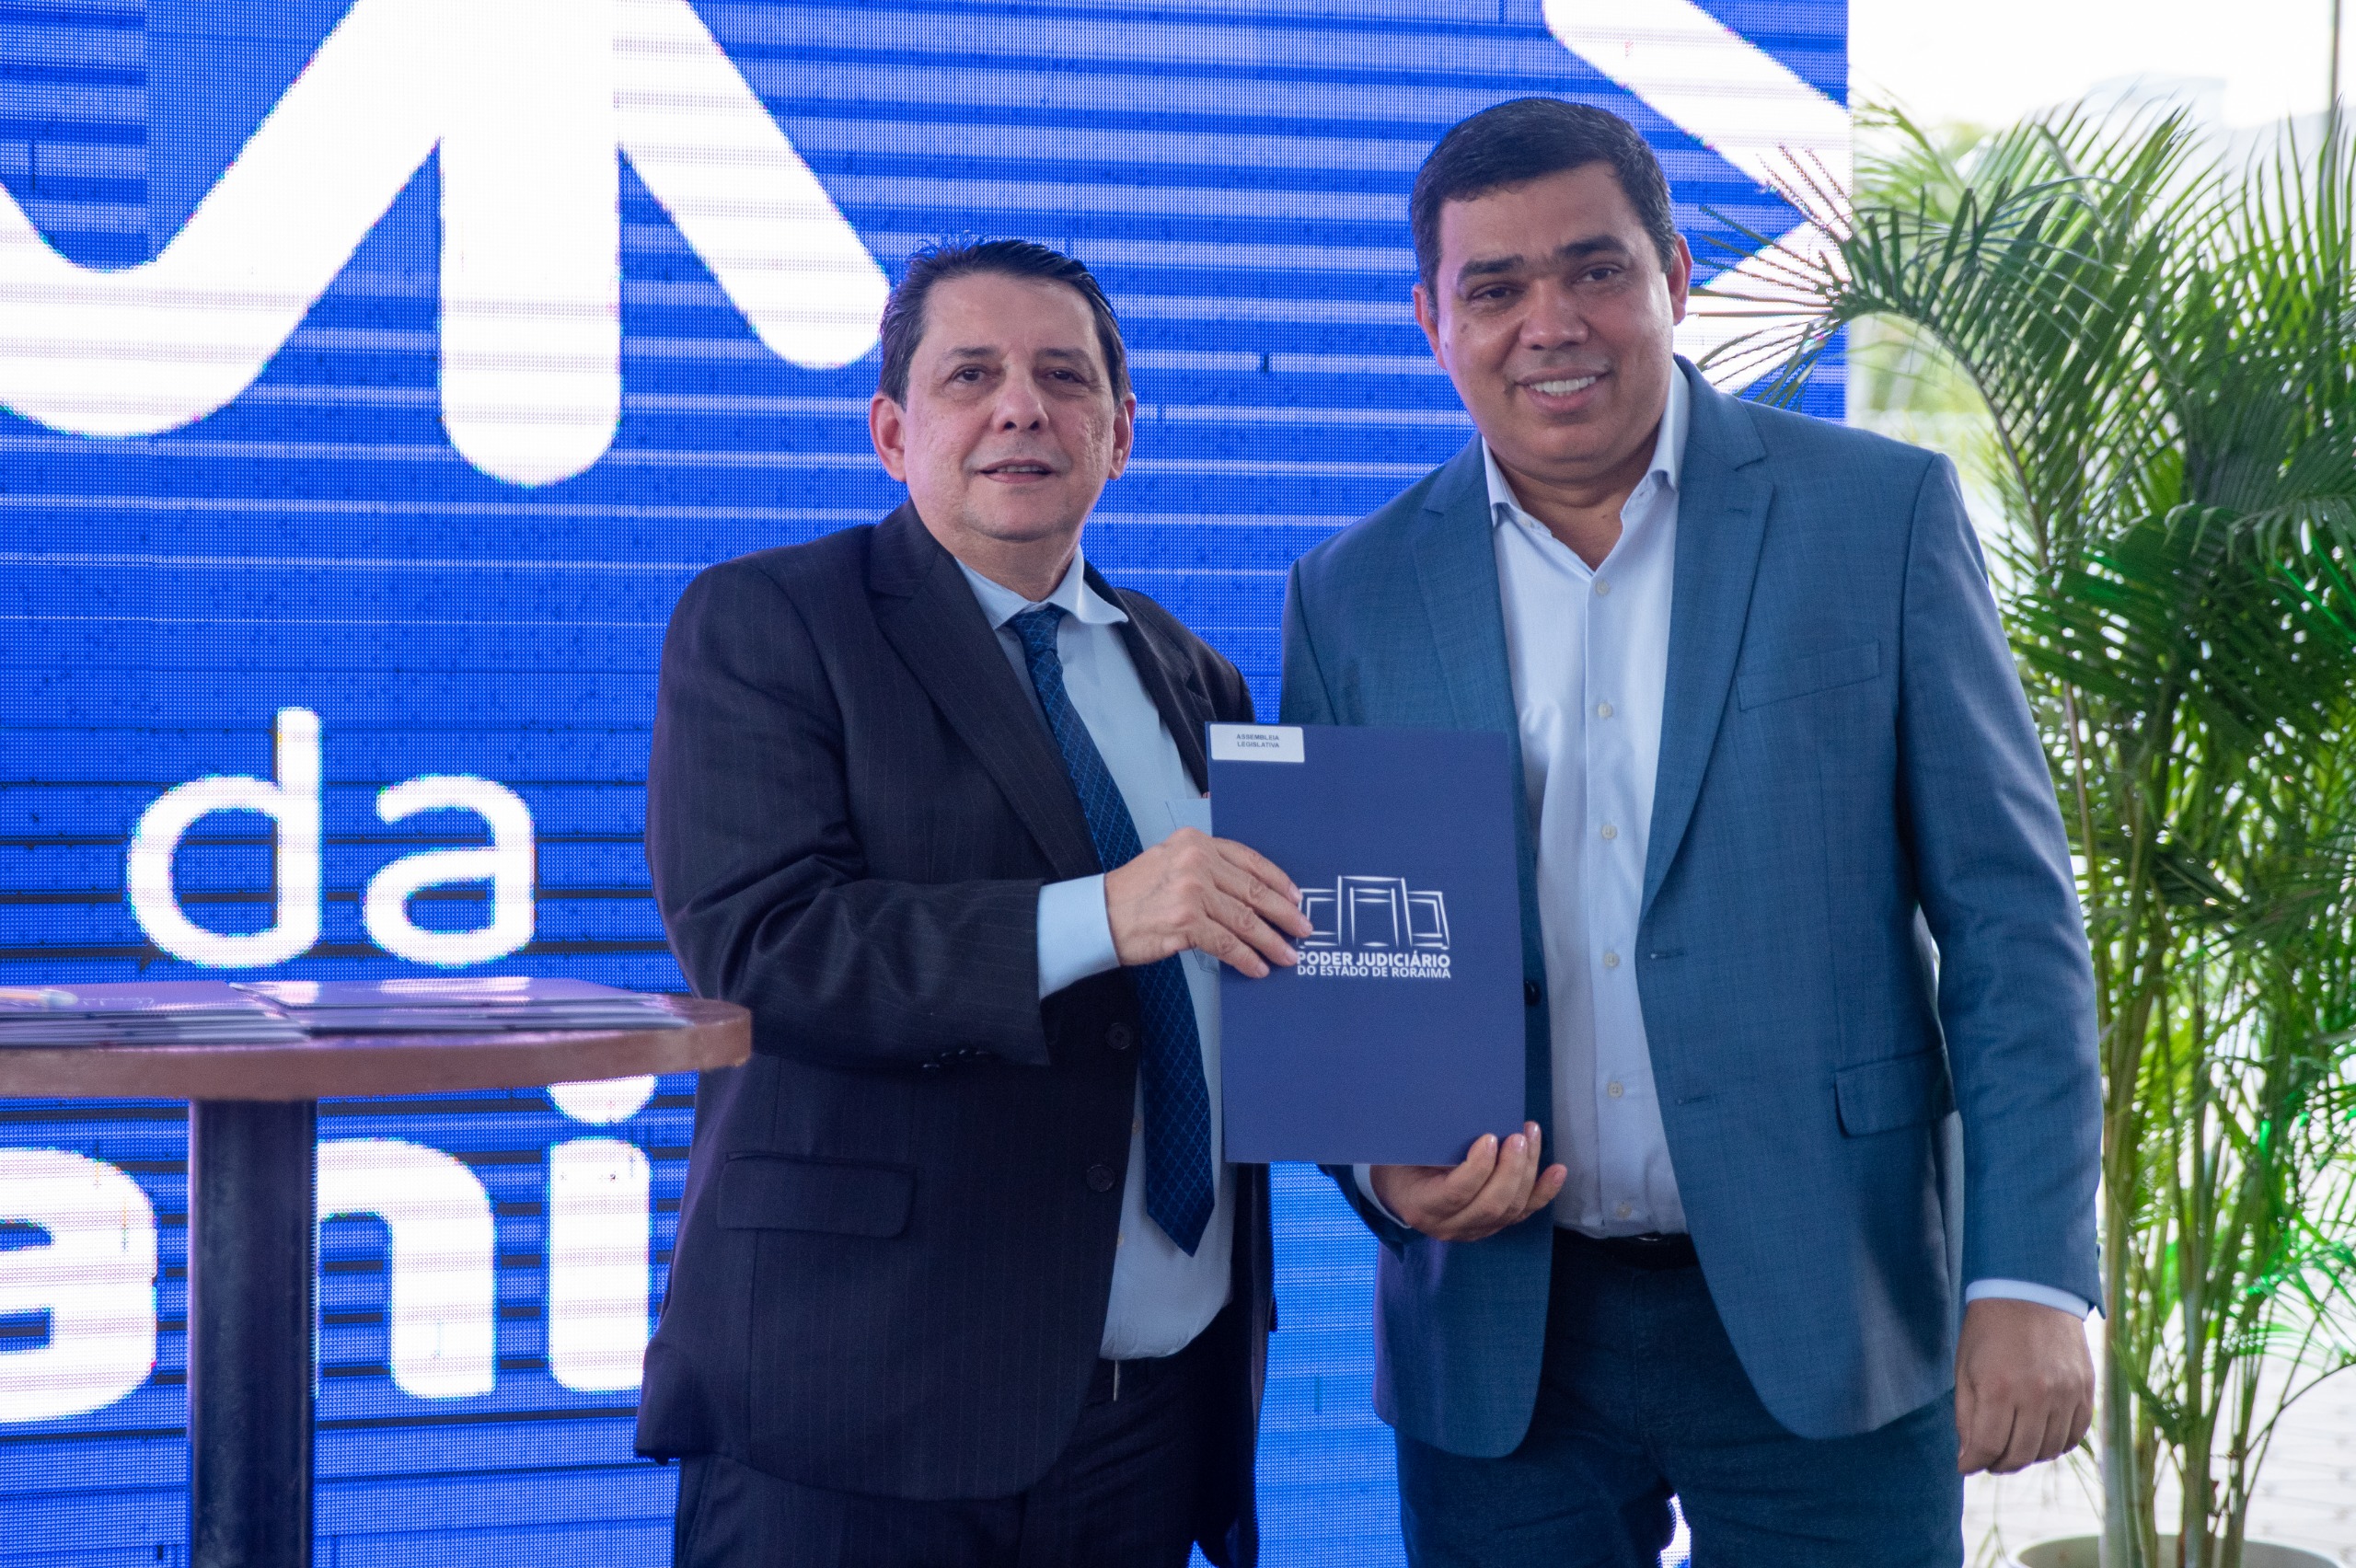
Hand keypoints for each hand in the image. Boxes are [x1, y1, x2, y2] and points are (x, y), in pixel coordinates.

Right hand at [1103, 827, 1311, 977]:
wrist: (1098, 915)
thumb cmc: (1132, 893)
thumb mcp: (1169, 861)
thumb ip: (1204, 867)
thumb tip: (1244, 892)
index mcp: (1195, 842)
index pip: (1248, 859)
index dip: (1277, 881)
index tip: (1295, 897)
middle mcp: (1196, 862)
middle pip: (1253, 890)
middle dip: (1283, 914)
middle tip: (1302, 929)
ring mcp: (1191, 891)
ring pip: (1244, 919)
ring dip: (1270, 941)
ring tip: (1286, 955)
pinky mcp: (1185, 922)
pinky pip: (1226, 943)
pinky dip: (1246, 958)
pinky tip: (1257, 967)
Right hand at [1370, 1123, 1567, 1241]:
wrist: (1398, 1190)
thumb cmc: (1400, 1161)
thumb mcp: (1404, 1151)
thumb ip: (1428, 1141)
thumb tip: (1464, 1112)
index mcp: (1422, 1207)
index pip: (1456, 1194)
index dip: (1477, 1169)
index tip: (1487, 1138)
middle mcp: (1449, 1226)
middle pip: (1491, 1205)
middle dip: (1511, 1169)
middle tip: (1518, 1136)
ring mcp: (1473, 1230)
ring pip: (1511, 1209)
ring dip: (1527, 1172)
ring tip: (1531, 1137)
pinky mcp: (1491, 1227)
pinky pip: (1523, 1213)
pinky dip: (1543, 1191)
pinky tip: (1557, 1171)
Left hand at [1954, 1297, 2093, 1473]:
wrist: (2030, 1292)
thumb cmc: (1988, 1330)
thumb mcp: (1965, 1368)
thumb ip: (1966, 1415)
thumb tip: (1968, 1458)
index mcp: (1999, 1388)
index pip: (1988, 1447)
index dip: (1974, 1462)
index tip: (1966, 1465)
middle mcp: (2037, 1395)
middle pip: (2020, 1455)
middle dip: (1999, 1464)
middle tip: (1989, 1460)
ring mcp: (2066, 1394)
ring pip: (2049, 1450)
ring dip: (2028, 1456)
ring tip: (2013, 1447)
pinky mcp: (2085, 1390)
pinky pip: (2075, 1436)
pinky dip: (2057, 1444)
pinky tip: (2040, 1437)